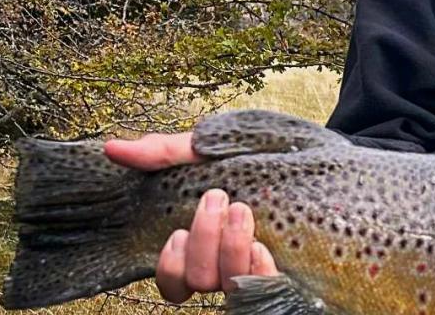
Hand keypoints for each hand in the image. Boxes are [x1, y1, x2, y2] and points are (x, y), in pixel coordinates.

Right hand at [104, 132, 279, 301]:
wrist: (321, 151)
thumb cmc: (264, 151)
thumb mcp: (213, 146)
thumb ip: (167, 152)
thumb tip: (113, 148)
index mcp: (206, 241)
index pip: (174, 281)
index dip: (169, 266)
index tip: (177, 231)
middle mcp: (230, 262)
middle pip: (198, 281)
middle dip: (203, 241)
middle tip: (219, 198)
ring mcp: (261, 266)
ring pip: (229, 286)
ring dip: (230, 250)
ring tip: (243, 210)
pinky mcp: (292, 267)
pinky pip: (267, 289)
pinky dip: (259, 271)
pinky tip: (263, 245)